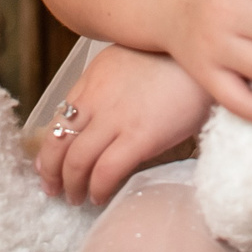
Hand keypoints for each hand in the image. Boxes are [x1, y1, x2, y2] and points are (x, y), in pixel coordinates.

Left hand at [33, 45, 214, 205]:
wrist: (204, 54)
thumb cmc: (176, 59)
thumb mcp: (131, 59)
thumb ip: (111, 84)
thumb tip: (102, 111)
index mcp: (93, 78)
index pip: (59, 117)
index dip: (49, 147)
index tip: (47, 164)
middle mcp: (97, 98)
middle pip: (58, 141)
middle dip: (50, 171)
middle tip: (53, 188)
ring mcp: (116, 119)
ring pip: (75, 160)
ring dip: (71, 184)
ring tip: (75, 197)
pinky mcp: (139, 137)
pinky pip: (105, 171)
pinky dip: (96, 188)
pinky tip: (99, 196)